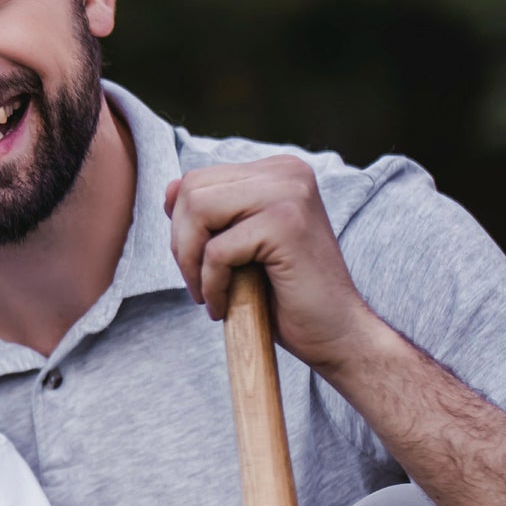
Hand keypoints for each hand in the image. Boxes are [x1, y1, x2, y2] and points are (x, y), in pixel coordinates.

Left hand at [164, 155, 381, 375]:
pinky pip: (216, 251)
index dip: (183, 227)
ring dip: (190, 263)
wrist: (335, 334)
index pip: (198, 180)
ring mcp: (290, 193)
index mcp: (277, 171)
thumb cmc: (285, 296)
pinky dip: (210, 285)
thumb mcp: (238, 246)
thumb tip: (169, 188)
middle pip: (192, 190)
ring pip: (198, 212)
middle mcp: (287, 172)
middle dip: (181, 244)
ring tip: (208, 294)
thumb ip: (209, 215)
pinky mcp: (286, 225)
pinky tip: (224, 307)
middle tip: (199, 284)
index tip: (198, 265)